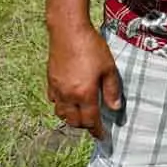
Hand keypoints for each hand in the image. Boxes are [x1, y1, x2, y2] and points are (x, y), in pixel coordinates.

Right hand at [47, 25, 121, 139]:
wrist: (68, 30)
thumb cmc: (91, 46)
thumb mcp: (108, 67)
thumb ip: (111, 89)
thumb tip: (115, 107)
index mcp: (84, 94)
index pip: (91, 121)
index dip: (97, 131)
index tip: (102, 136)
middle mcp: (68, 96)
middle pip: (74, 121)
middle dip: (84, 126)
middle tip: (93, 124)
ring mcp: (57, 89)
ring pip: (62, 114)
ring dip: (71, 118)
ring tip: (80, 114)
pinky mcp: (50, 80)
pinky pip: (54, 101)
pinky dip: (61, 106)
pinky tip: (68, 99)